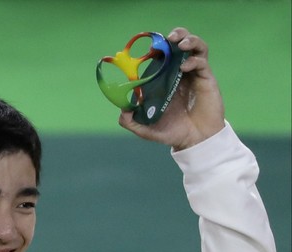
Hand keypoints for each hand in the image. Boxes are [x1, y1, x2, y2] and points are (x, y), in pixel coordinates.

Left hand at [119, 27, 225, 149]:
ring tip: (181, 44)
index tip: (150, 46)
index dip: (157, 47)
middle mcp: (178, 73)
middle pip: (180, 45)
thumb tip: (121, 111)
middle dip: (177, 35)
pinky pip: (201, 62)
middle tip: (170, 38)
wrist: (195, 140)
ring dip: (189, 40)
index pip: (161, 56)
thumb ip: (131, 122)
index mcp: (163, 80)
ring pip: (196, 47)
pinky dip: (193, 60)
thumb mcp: (146, 129)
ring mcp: (193, 74)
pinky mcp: (206, 78)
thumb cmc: (171, 133)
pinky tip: (184, 66)